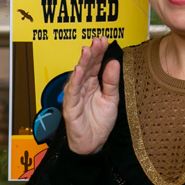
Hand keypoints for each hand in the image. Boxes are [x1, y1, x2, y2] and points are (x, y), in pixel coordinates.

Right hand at [62, 37, 119, 155]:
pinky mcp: (70, 108)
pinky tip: (78, 70)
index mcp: (92, 84)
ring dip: (82, 62)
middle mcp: (82, 88)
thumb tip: (113, 62)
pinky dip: (74, 81)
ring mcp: (75, 97)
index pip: (95, 64)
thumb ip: (111, 82)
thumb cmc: (99, 123)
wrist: (94, 145)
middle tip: (97, 40)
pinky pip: (72, 92)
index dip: (99, 52)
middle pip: (86, 67)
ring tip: (87, 51)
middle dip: (91, 53)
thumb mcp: (111, 99)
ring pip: (78, 76)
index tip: (104, 40)